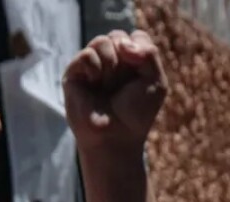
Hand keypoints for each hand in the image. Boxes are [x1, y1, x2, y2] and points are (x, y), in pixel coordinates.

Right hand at [62, 30, 166, 155]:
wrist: (116, 137)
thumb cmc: (136, 113)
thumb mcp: (156, 82)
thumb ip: (149, 53)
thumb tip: (121, 43)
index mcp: (130, 59)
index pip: (136, 37)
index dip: (141, 55)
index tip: (140, 78)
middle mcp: (110, 59)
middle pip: (118, 36)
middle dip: (126, 63)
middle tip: (122, 87)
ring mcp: (91, 65)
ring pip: (102, 41)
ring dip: (111, 68)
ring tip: (108, 89)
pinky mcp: (74, 72)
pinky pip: (88, 55)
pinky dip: (96, 71)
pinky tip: (95, 87)